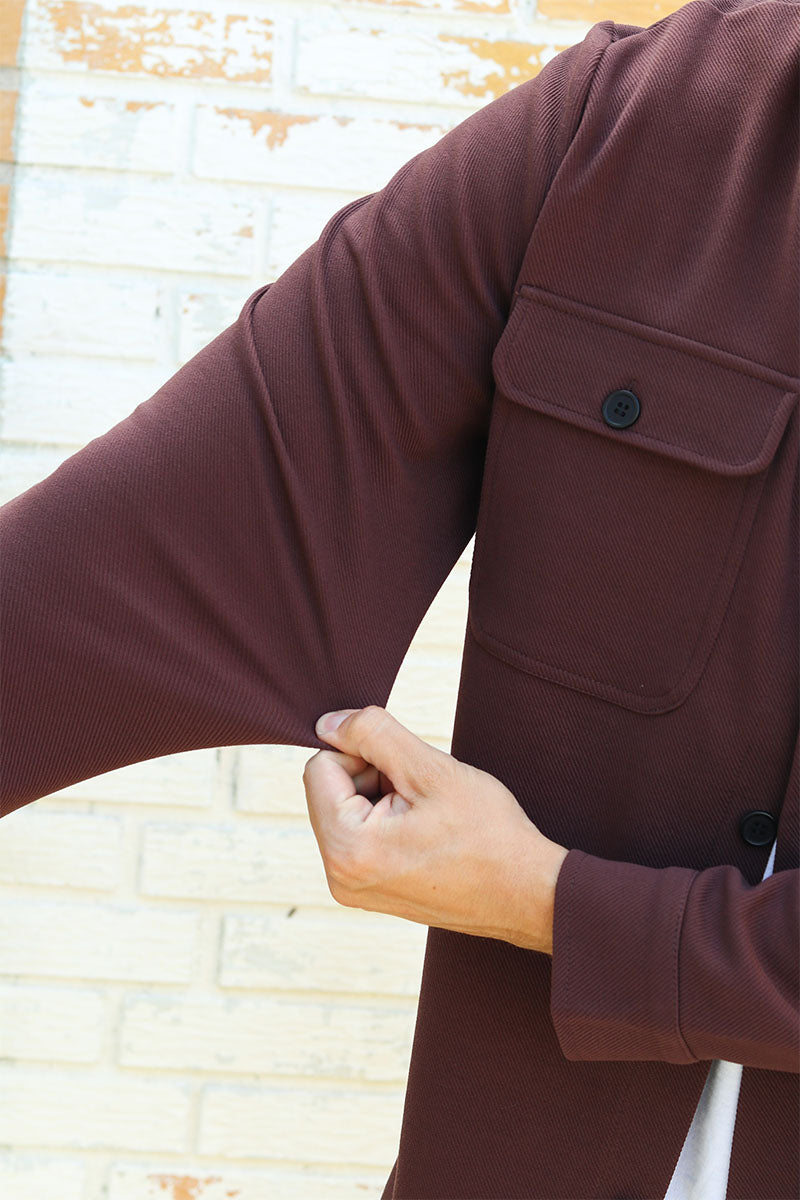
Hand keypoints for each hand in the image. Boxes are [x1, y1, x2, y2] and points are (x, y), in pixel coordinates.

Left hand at [302, 706, 567, 953]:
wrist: (527, 892)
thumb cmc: (488, 834)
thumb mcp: (430, 768)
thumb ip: (372, 735)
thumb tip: (327, 724)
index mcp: (347, 848)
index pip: (320, 766)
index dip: (363, 753)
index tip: (406, 771)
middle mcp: (339, 877)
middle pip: (329, 790)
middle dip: (372, 778)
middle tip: (422, 795)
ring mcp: (353, 889)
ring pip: (346, 810)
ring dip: (382, 797)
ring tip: (427, 815)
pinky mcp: (369, 892)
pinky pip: (359, 835)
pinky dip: (387, 821)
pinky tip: (425, 832)